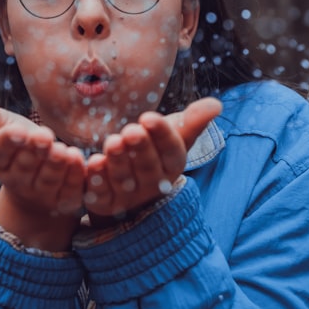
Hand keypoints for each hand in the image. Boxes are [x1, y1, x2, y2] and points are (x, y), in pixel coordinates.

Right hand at [0, 87, 85, 249]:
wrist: (35, 186)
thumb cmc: (17, 147)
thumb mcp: (1, 128)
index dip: (8, 141)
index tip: (18, 130)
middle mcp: (17, 180)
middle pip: (24, 166)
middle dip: (34, 151)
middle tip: (44, 136)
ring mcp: (40, 193)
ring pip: (47, 179)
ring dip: (55, 165)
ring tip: (62, 150)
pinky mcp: (63, 199)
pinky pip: (69, 189)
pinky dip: (74, 175)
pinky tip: (78, 159)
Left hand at [84, 97, 221, 222]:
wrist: (129, 182)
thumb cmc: (154, 150)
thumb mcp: (173, 134)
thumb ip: (192, 120)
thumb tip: (216, 105)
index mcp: (172, 166)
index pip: (171, 151)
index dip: (161, 134)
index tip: (149, 117)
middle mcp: (153, 185)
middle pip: (148, 167)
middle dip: (140, 148)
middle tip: (131, 131)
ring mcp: (129, 197)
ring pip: (124, 179)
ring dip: (118, 162)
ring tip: (112, 142)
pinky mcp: (106, 203)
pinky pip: (101, 194)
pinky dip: (97, 180)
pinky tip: (93, 164)